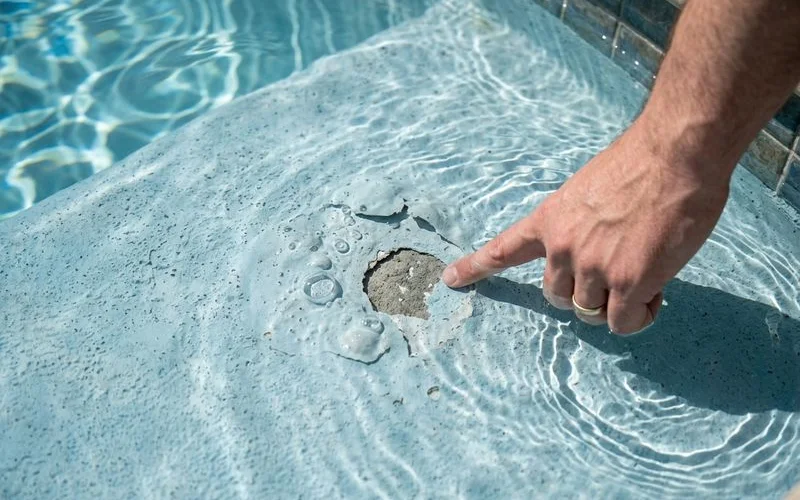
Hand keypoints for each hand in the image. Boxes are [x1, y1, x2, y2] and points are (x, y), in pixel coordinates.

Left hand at [442, 121, 731, 333]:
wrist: (675, 154)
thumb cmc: (641, 164)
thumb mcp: (589, 192)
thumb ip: (581, 226)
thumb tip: (597, 255)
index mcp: (549, 219)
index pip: (503, 249)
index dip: (476, 267)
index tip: (450, 280)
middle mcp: (563, 247)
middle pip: (556, 297)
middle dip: (582, 293)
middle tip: (617, 271)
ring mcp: (593, 267)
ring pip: (589, 312)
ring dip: (615, 303)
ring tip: (645, 274)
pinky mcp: (630, 283)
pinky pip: (623, 323)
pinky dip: (639, 315)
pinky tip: (656, 291)